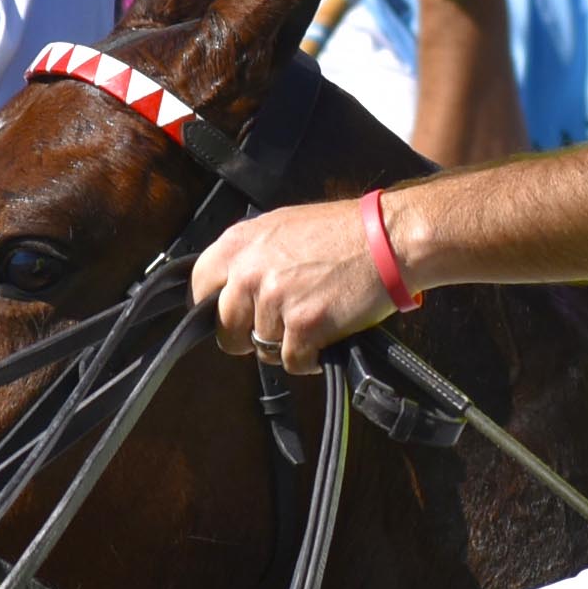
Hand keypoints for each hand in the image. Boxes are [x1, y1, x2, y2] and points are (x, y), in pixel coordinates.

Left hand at [193, 199, 395, 372]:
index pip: (198, 287)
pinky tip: (326, 337)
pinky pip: (291, 362)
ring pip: (262, 348)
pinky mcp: (303, 325)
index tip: (228, 316)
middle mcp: (249, 271)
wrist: (388, 239)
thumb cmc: (344, 232)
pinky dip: (310, 358)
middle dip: (248, 336)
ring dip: (287, 344)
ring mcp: (275, 300)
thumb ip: (250, 255)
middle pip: (226, 328)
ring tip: (314, 321)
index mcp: (239, 243)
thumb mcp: (282, 226)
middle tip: (277, 327)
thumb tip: (229, 286)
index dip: (213, 308)